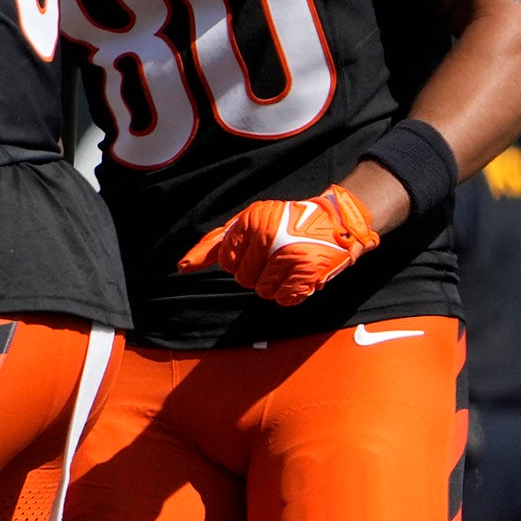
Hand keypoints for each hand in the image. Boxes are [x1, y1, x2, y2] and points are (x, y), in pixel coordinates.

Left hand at [176, 184, 380, 305]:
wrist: (337, 222)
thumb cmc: (286, 223)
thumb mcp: (248, 222)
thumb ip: (215, 244)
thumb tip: (183, 267)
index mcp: (251, 222)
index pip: (226, 261)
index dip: (238, 262)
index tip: (254, 252)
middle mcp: (269, 237)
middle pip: (243, 279)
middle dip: (256, 274)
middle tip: (274, 259)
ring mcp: (289, 255)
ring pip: (263, 291)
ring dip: (273, 284)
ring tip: (287, 266)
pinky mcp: (307, 272)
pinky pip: (284, 298)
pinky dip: (290, 293)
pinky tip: (298, 278)